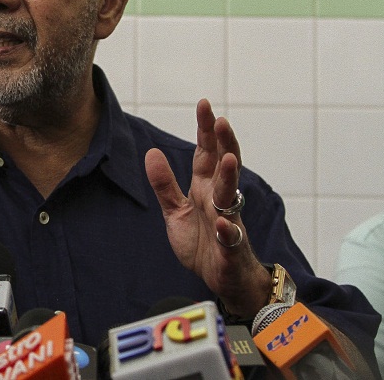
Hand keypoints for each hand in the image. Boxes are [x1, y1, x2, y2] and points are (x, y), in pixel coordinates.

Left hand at [144, 99, 268, 317]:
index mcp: (205, 188)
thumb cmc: (203, 242)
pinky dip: (227, 229)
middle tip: (221, 120)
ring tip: (230, 158)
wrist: (221, 279)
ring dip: (231, 177)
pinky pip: (230, 237)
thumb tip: (152, 152)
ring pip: (231, 196)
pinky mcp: (231, 248)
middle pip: (224, 166)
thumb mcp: (176, 211)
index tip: (204, 104)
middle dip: (223, 143)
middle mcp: (219, 200)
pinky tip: (223, 222)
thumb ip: (165, 184)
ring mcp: (228, 222)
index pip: (207, 153)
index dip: (206, 130)